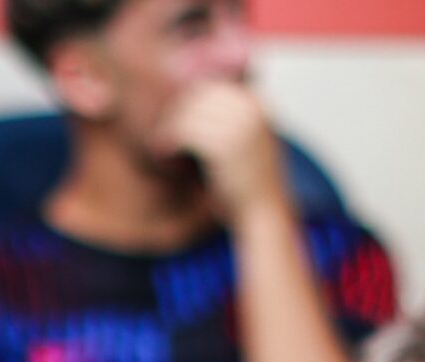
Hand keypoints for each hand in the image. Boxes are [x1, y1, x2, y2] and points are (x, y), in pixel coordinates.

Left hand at [164, 80, 287, 226]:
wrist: (263, 211)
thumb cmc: (248, 180)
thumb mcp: (244, 139)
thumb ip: (225, 116)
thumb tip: (188, 96)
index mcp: (256, 104)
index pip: (212, 87)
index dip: (188, 102)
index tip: (173, 118)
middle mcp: (251, 109)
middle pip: (199, 97)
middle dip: (178, 114)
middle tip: (163, 132)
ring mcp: (241, 125)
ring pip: (190, 115)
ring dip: (171, 128)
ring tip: (161, 143)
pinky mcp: (226, 145)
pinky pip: (187, 133)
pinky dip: (170, 141)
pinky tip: (163, 152)